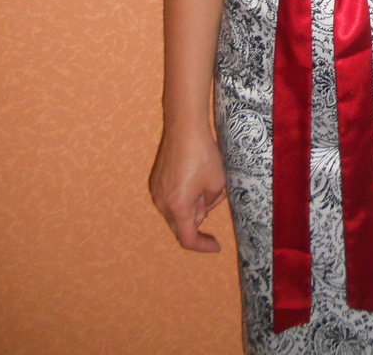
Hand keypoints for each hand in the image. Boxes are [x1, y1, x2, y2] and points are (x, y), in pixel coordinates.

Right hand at [149, 125, 226, 252]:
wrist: (184, 128)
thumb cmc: (202, 154)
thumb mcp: (217, 182)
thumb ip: (210, 202)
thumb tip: (202, 207)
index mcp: (177, 207)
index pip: (187, 238)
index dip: (202, 246)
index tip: (215, 245)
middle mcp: (162, 203)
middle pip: (181, 225)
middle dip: (198, 218)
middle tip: (215, 198)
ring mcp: (156, 192)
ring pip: (175, 211)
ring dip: (191, 205)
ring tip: (206, 183)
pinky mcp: (155, 180)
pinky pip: (170, 198)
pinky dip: (183, 196)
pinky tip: (194, 177)